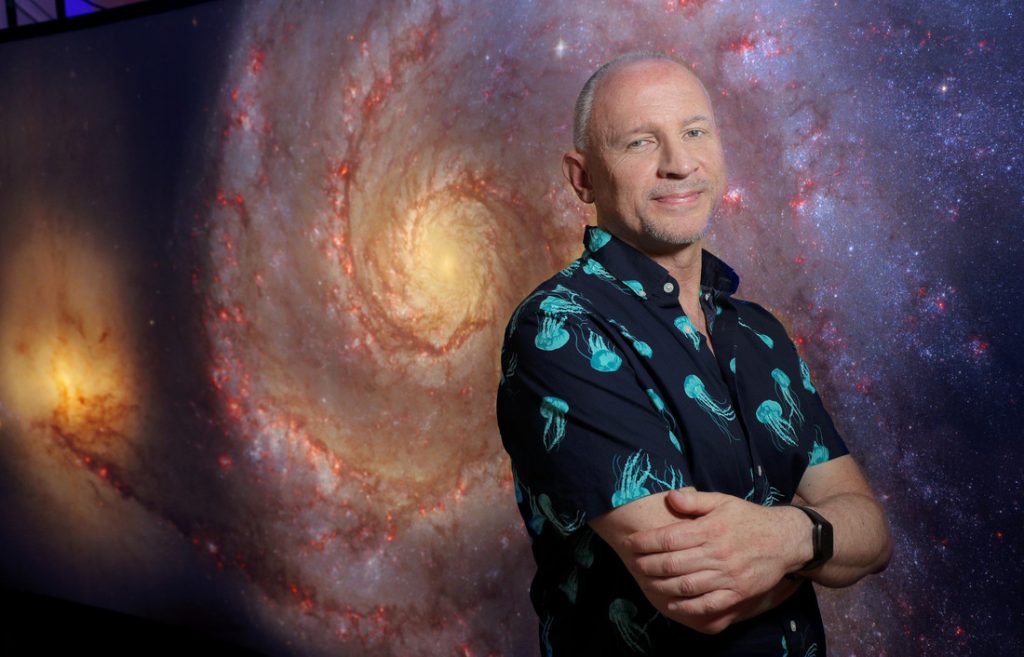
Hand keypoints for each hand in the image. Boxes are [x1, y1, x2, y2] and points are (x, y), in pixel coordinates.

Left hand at [624, 489, 809, 619]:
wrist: (785, 539)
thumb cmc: (748, 518)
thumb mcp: (723, 501)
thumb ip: (694, 500)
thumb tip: (669, 496)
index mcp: (710, 529)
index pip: (669, 537)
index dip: (645, 541)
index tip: (631, 543)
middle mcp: (717, 553)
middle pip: (673, 563)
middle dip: (648, 564)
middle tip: (634, 563)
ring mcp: (728, 575)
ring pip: (686, 585)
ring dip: (661, 585)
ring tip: (646, 581)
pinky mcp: (737, 592)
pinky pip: (708, 604)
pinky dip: (687, 606)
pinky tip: (672, 602)